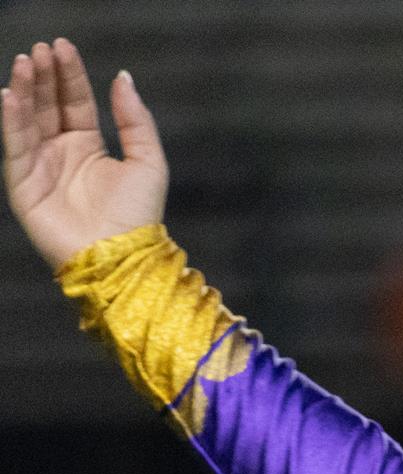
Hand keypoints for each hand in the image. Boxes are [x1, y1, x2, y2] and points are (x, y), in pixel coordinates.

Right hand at [2, 38, 167, 271]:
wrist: (123, 257)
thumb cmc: (140, 215)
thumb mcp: (148, 160)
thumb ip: (135, 119)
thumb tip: (124, 77)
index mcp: (89, 146)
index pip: (75, 101)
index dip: (68, 74)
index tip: (62, 46)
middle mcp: (61, 152)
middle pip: (47, 106)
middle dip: (43, 77)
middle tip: (40, 50)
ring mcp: (41, 167)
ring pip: (28, 121)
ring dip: (24, 91)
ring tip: (24, 64)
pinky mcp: (24, 186)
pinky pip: (16, 147)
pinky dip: (11, 121)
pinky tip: (9, 96)